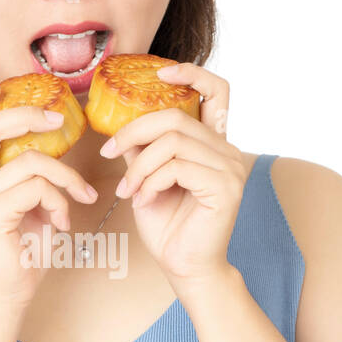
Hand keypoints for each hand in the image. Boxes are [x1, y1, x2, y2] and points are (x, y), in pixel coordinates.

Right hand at [0, 84, 97, 313]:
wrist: (3, 300)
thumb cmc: (18, 256)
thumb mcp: (26, 208)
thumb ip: (30, 179)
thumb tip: (56, 154)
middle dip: (25, 114)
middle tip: (57, 119)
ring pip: (27, 161)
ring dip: (64, 175)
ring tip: (80, 196)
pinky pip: (36, 188)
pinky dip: (60, 201)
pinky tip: (63, 222)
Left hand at [98, 63, 244, 286]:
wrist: (186, 267)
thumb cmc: (168, 226)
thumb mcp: (147, 178)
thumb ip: (142, 149)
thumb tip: (122, 125)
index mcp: (213, 143)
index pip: (216, 90)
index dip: (191, 73)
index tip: (160, 76)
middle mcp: (228, 150)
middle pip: (176, 117)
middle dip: (135, 131)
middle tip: (110, 153)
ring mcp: (231, 168)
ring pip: (173, 142)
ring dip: (140, 165)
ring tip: (129, 189)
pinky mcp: (226, 187)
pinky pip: (177, 166)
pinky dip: (151, 181)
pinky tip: (143, 200)